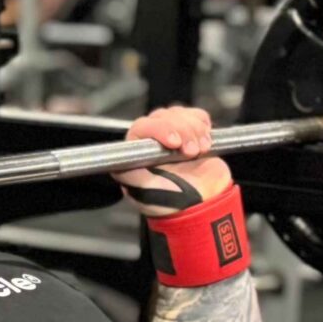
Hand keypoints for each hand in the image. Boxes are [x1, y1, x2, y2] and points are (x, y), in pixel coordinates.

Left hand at [113, 106, 232, 217]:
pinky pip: (196, 116)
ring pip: (180, 115)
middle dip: (182, 131)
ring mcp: (173, 137)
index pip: (142, 127)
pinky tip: (205, 144)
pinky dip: (203, 127)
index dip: (160, 129)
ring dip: (194, 131)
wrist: (205, 206)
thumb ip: (128, 174)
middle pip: (163, 117)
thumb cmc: (173, 204)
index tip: (174, 142)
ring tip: (199, 151)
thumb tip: (117, 159)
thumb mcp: (143, 192)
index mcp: (137, 154)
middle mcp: (153, 143)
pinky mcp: (192, 134)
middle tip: (191, 152)